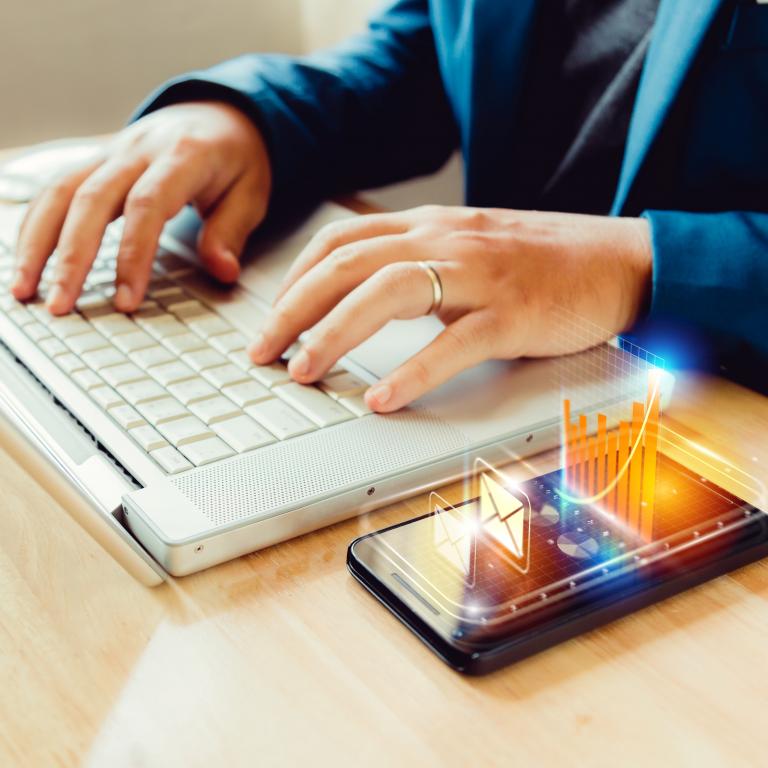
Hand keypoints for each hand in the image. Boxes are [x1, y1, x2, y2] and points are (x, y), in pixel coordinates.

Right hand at [12, 101, 271, 313]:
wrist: (219, 113)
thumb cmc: (236, 158)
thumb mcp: (252, 193)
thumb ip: (232, 232)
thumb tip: (223, 272)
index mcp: (184, 156)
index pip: (147, 206)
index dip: (133, 254)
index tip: (126, 299)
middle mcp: (138, 150)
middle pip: (91, 199)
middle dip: (71, 257)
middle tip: (61, 304)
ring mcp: (111, 152)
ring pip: (60, 191)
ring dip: (37, 242)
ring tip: (25, 289)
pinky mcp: (94, 161)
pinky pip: (54, 189)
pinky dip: (35, 224)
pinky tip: (25, 259)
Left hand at [249, 206, 652, 411]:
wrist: (618, 262)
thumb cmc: (540, 263)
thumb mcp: (467, 251)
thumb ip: (417, 267)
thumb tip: (361, 302)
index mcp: (431, 226)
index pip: (341, 241)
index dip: (297, 279)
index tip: (274, 317)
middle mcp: (446, 240)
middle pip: (348, 264)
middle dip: (294, 310)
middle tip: (262, 353)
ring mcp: (480, 275)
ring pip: (389, 292)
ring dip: (335, 333)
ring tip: (303, 373)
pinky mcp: (513, 314)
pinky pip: (455, 342)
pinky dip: (413, 372)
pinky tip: (382, 399)